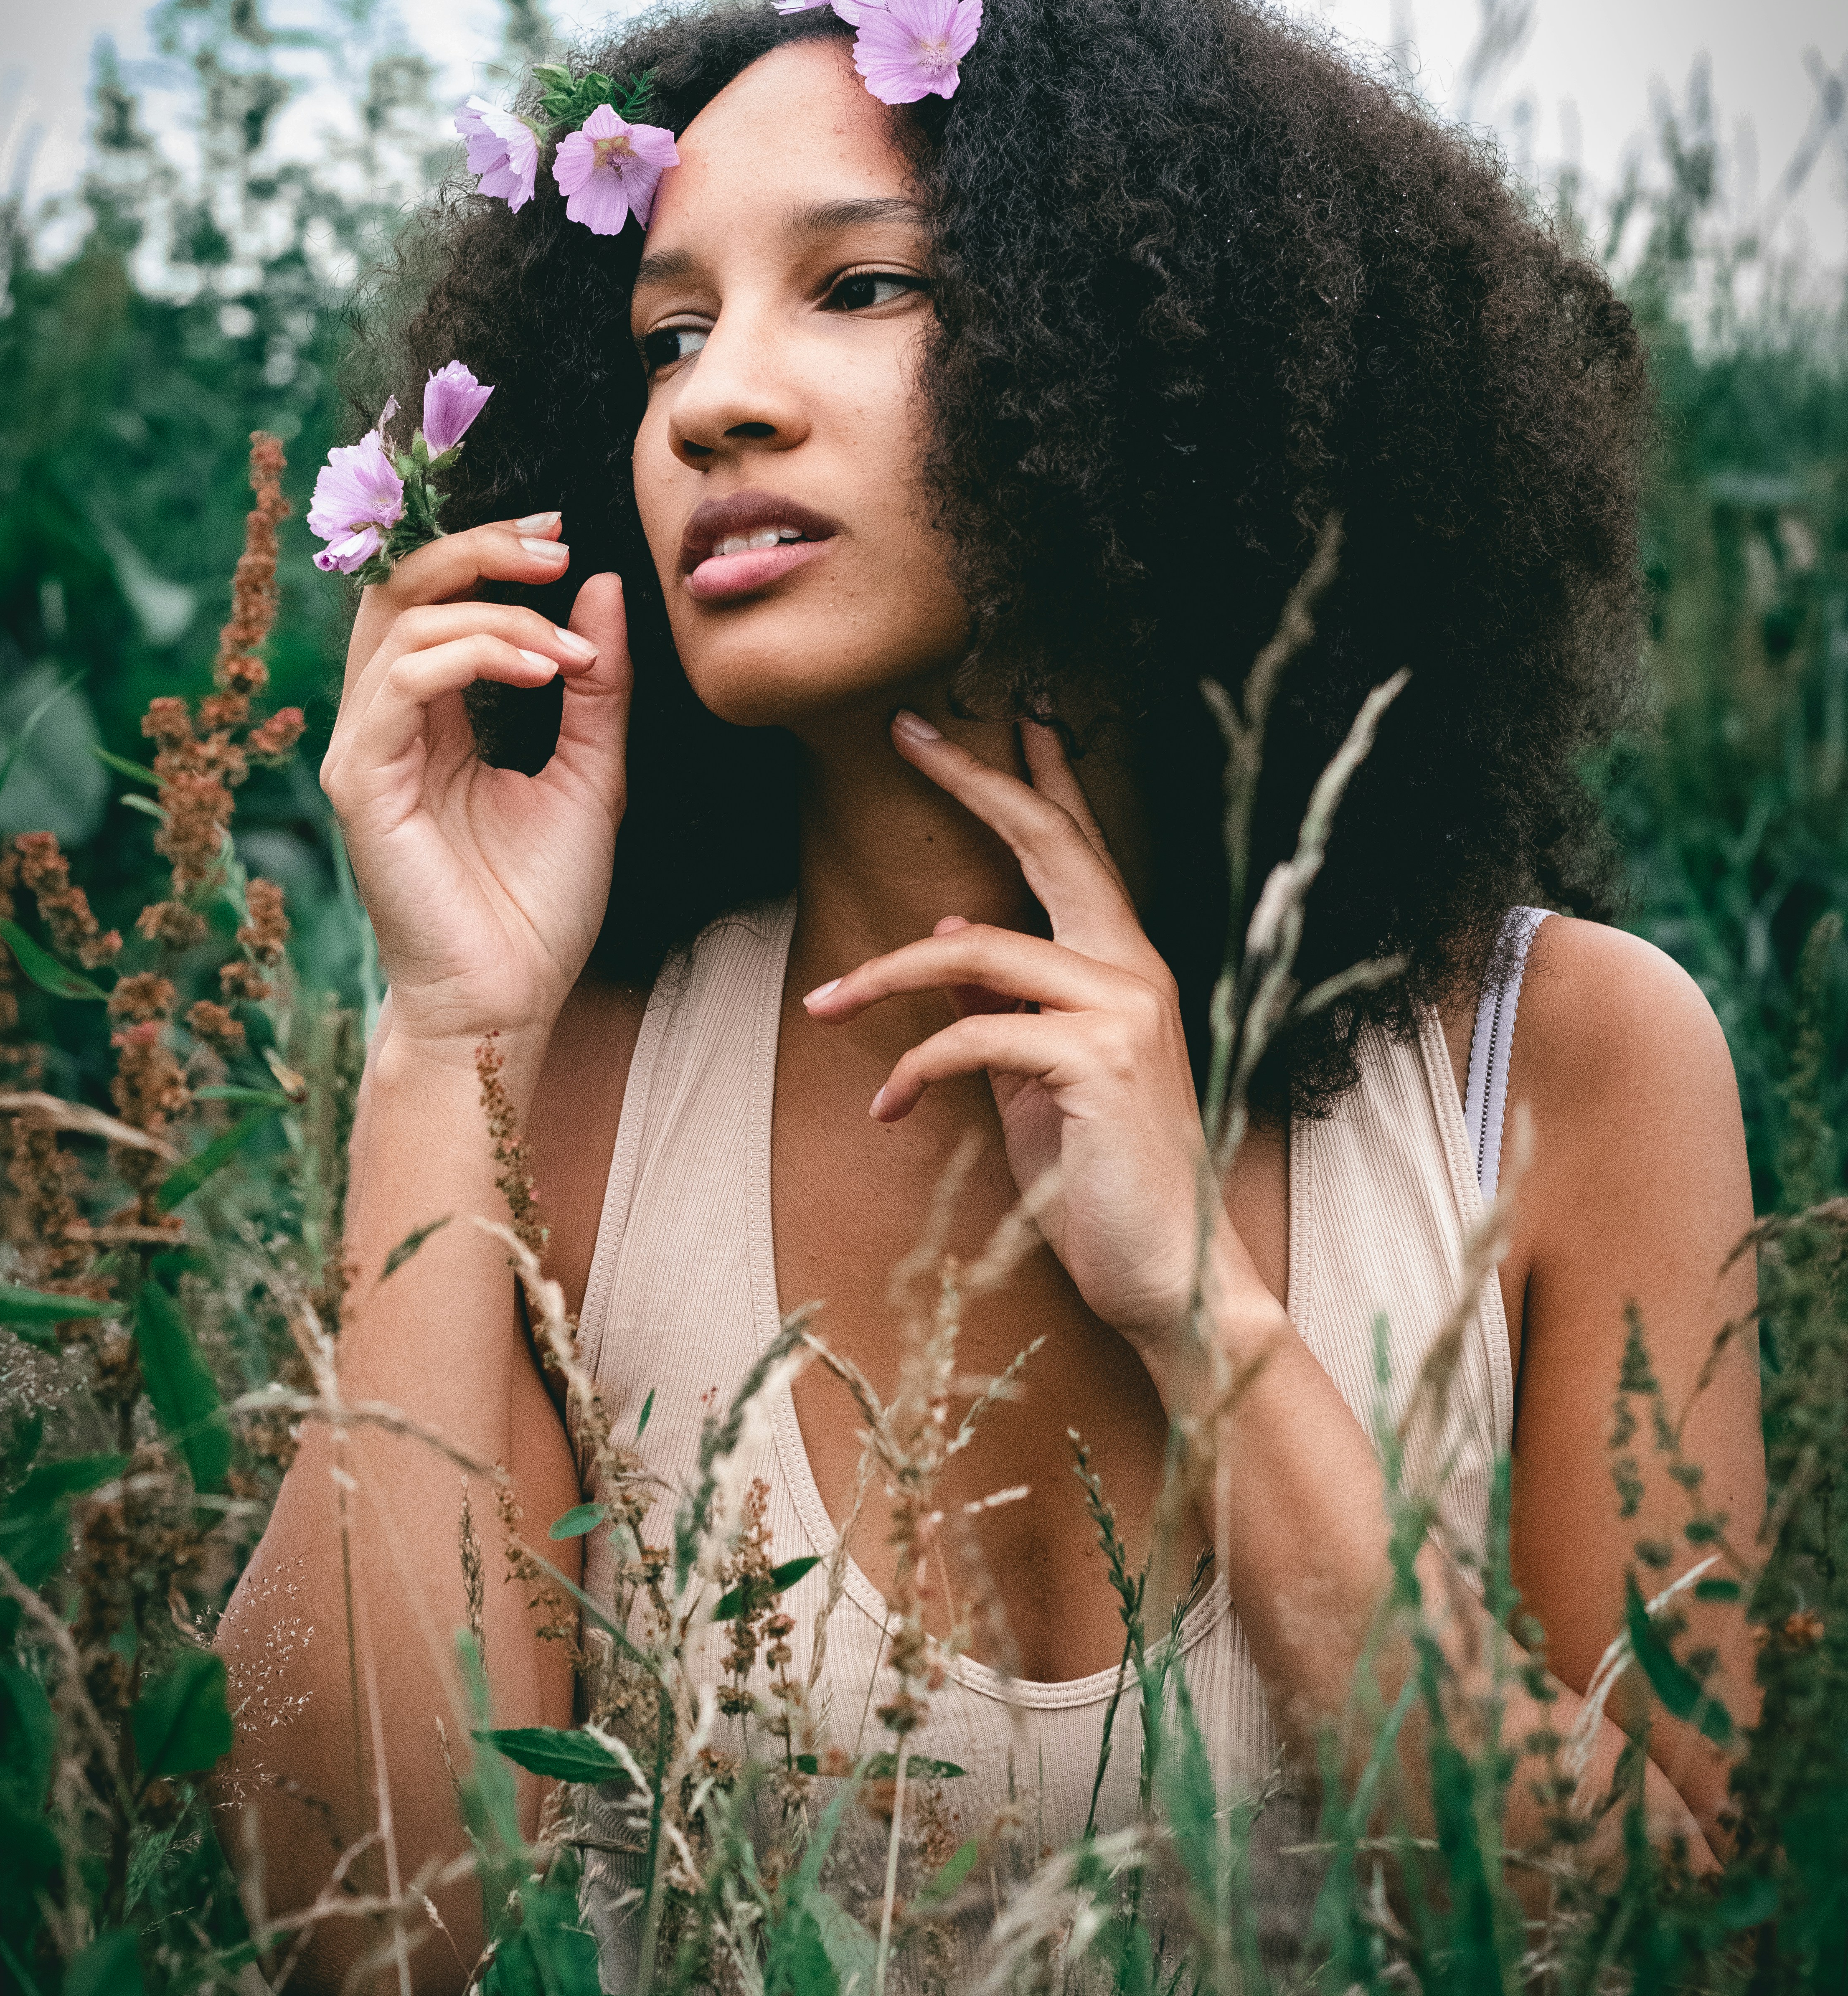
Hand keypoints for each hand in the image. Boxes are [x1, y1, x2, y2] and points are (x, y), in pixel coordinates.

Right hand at [319, 518, 630, 1052]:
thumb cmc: (542, 904)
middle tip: (554, 546)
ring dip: (498, 615)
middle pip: (399, 589)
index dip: (488, 554)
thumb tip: (599, 585)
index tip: (562, 543)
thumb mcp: (594, 772)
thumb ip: (597, 683)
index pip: (433, 599)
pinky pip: (404, 683)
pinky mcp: (361, 784)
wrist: (513, 998)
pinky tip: (542, 671)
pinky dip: (475, 656)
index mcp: (432, 718)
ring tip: (570, 650)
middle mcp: (386, 724)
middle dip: (477, 550)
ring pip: (405, 625)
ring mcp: (365, 752)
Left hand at [803, 715, 1215, 1359]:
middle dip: (975, 782)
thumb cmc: (1098, 1183)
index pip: (1078, 848)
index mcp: (1125, 968)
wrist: (1169, 1276)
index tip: (999, 719)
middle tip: (907, 729)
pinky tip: (890, 1106)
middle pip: (1049, 846)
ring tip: (825, 1006)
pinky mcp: (1098, 1062)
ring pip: (977, 951)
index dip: (1035, 780)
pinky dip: (917, 1066)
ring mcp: (1125, 1011)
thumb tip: (949, 939)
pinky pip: (976, 1035)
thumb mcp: (1036, 1080)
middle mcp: (1136, 970)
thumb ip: (1003, 1008)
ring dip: (885, 976)